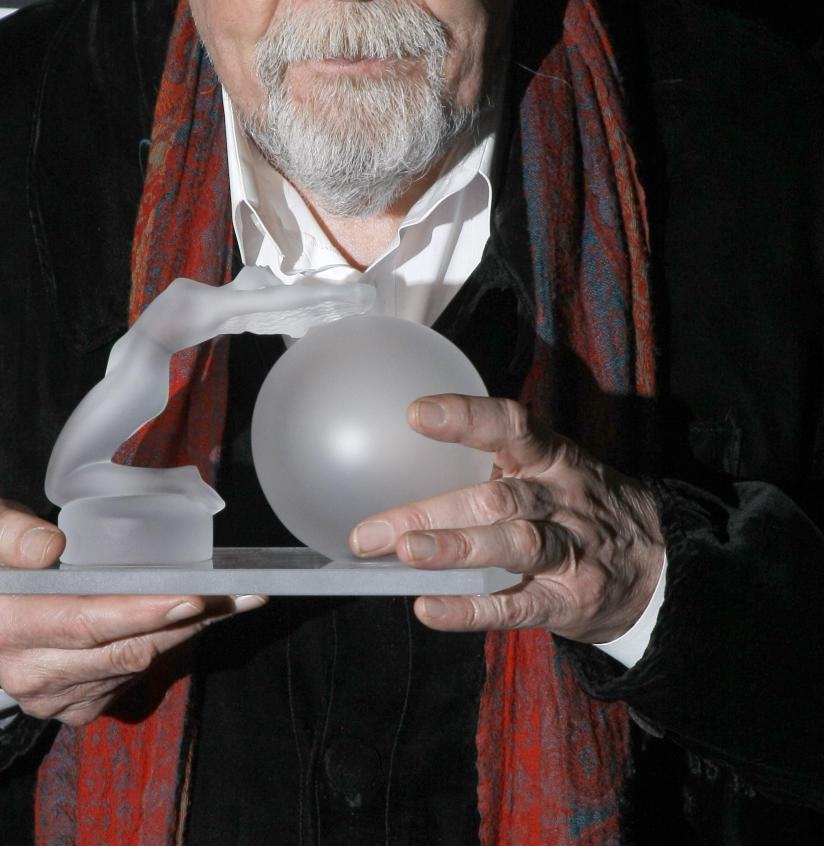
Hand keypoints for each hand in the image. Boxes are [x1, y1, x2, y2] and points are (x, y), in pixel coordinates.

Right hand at [0, 498, 264, 723]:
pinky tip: (199, 619)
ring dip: (185, 633)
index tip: (189, 596)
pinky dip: (168, 646)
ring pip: (135, 665)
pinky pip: (133, 678)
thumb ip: (11, 531)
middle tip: (233, 593)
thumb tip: (50, 546)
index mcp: (5, 626)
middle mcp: (29, 673)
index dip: (139, 612)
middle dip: (182, 621)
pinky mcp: (75, 708)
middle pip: (122, 650)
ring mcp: (53, 698)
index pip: (84, 622)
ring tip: (230, 598)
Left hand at [349, 395, 663, 643]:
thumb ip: (491, 466)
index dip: (467, 417)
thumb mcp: (550, 468)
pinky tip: (429, 608)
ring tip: (405, 556)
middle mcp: (559, 497)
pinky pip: (518, 604)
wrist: (655, 563)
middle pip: (494, 498)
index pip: (511, 426)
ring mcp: (570, 549)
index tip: (417, 414)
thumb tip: (397, 469)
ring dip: (455, 549)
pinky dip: (472, 609)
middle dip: (429, 512)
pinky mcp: (570, 600)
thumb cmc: (576, 506)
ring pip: (512, 544)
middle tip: (369, 531)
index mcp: (550, 457)